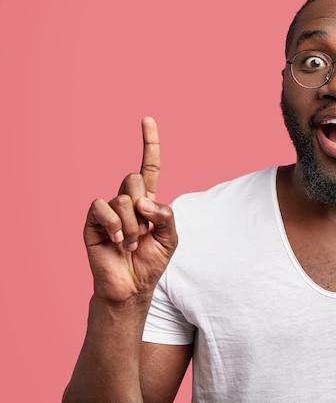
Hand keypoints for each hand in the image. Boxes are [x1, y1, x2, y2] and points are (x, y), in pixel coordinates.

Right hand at [84, 117, 177, 303]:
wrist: (132, 287)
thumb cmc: (152, 261)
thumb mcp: (171, 237)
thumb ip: (166, 214)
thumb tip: (143, 202)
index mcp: (148, 200)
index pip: (149, 165)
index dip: (149, 143)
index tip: (147, 119)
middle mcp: (127, 200)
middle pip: (134, 179)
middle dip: (143, 205)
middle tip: (144, 230)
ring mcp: (108, 210)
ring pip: (122, 197)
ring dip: (132, 224)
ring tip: (131, 242)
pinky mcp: (92, 222)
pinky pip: (101, 207)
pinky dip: (114, 225)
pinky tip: (117, 241)